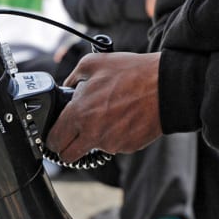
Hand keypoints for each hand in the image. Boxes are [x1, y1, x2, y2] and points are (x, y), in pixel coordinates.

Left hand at [45, 52, 161, 162]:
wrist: (165, 86)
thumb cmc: (131, 73)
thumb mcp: (93, 63)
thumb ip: (73, 77)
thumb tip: (67, 87)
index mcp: (79, 114)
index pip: (54, 140)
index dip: (53, 137)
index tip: (56, 134)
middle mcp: (92, 133)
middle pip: (68, 156)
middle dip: (67, 146)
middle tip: (74, 134)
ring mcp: (111, 143)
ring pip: (93, 149)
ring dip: (95, 138)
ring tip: (109, 115)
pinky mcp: (127, 147)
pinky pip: (114, 146)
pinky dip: (115, 136)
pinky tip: (123, 119)